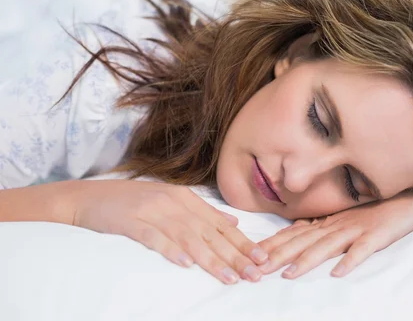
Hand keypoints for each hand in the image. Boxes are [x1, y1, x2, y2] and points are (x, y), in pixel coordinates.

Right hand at [72, 179, 268, 283]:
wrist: (88, 197)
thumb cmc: (132, 202)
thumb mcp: (171, 201)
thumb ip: (203, 212)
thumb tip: (233, 223)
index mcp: (185, 198)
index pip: (220, 224)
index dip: (242, 242)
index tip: (262, 258)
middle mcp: (173, 203)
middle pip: (209, 233)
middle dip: (234, 255)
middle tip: (254, 274)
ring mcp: (152, 211)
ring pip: (188, 237)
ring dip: (210, 259)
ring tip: (229, 277)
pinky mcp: (131, 221)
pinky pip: (154, 237)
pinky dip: (170, 249)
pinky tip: (185, 264)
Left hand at [258, 190, 412, 278]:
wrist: (408, 200)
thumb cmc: (374, 212)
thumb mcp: (343, 220)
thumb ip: (321, 228)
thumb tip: (294, 237)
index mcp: (327, 223)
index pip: (294, 235)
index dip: (272, 245)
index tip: (251, 256)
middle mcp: (336, 225)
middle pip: (303, 241)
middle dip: (279, 255)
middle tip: (257, 269)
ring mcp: (356, 229)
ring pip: (327, 246)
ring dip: (307, 260)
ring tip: (289, 275)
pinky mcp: (376, 236)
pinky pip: (363, 250)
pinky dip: (350, 260)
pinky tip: (339, 273)